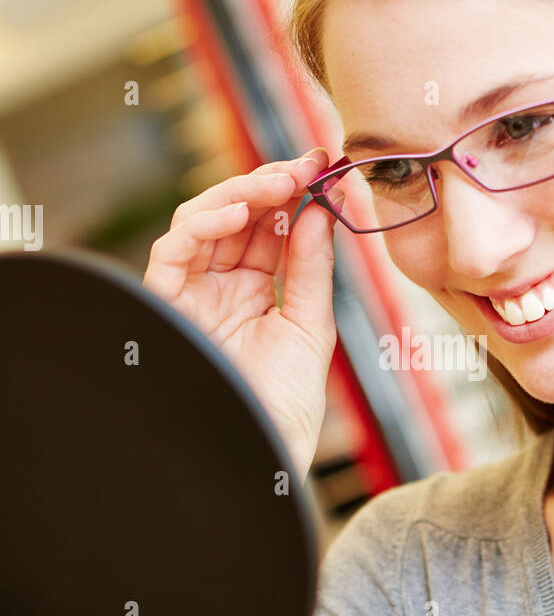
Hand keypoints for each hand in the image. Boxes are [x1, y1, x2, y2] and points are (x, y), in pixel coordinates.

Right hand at [143, 149, 336, 479]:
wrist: (258, 451)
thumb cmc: (286, 403)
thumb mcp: (311, 325)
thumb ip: (312, 266)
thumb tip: (318, 208)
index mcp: (256, 292)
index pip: (270, 227)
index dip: (293, 192)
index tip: (324, 164)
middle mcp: (220, 287)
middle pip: (236, 216)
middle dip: (270, 183)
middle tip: (304, 163)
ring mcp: (192, 294)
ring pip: (202, 222)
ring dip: (240, 194)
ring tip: (280, 182)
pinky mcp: (166, 306)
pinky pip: (172, 251)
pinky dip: (202, 225)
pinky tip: (240, 213)